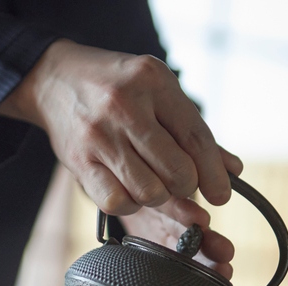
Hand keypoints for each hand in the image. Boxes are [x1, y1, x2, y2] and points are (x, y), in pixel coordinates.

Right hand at [0, 39, 241, 276]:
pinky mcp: (79, 160)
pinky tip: (128, 190)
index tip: (222, 195)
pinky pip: (116, 201)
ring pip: (148, 191)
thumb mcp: (156, 91)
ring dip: (157, 196)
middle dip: (185, 186)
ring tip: (151, 183)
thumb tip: (232, 169)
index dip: (214, 174)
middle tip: (178, 182)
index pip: (196, 138)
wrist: (55, 79)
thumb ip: (191, 129)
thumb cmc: (115, 87)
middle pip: (176, 171)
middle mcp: (125, 106)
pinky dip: (129, 204)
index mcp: (153, 82)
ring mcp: (99, 135)